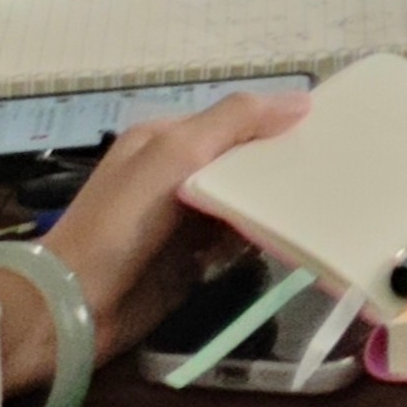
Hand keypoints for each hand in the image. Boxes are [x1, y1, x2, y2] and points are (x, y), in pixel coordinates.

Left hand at [14, 92, 310, 390]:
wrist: (74, 306)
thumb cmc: (121, 222)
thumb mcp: (175, 154)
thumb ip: (234, 122)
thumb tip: (302, 100)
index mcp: (166, 138)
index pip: (233, 120)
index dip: (275, 122)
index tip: (326, 131)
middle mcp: (175, 174)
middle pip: (240, 161)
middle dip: (277, 166)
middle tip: (332, 172)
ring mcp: (182, 221)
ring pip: (242, 202)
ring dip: (271, 205)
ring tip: (319, 205)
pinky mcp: (190, 262)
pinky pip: (235, 242)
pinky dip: (257, 240)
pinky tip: (284, 241)